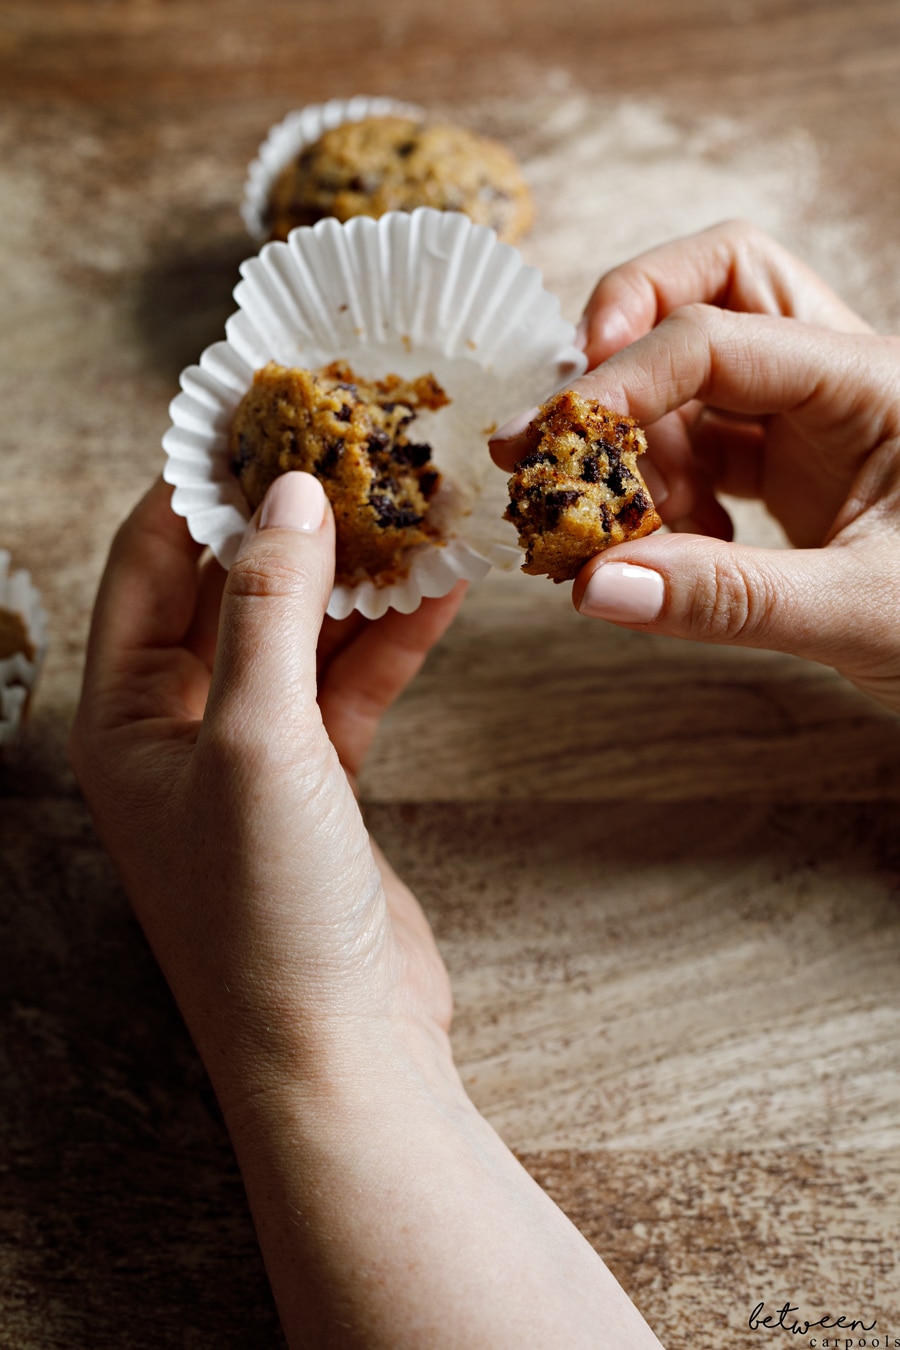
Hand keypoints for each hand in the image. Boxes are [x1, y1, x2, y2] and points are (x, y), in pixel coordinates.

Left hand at [70, 472, 465, 1100]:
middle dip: (290, 519)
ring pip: (299, 633)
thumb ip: (268, 610)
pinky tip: (439, 589)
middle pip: (228, 588)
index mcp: (121, 715)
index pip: (150, 560)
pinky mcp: (318, 784)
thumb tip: (286, 494)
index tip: (259, 409)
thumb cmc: (267, 916)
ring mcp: (249, 756)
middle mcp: (174, 728)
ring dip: (353, 575)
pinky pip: (348, 686)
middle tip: (353, 443)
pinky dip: (390, 639)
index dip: (199, 481)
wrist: (341, 1055)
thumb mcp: (256, 742)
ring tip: (412, 503)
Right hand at [491, 221, 899, 712]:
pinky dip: (664, 491)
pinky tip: (678, 551)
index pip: (717, 336)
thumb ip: (727, 600)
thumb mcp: (862, 615)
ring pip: (695, 374)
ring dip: (640, 439)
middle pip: (714, 285)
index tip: (547, 439)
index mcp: (874, 383)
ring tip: (632, 527)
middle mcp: (839, 381)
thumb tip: (595, 585)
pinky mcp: (792, 471)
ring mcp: (813, 424)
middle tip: (569, 415)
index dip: (622, 382)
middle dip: (627, 334)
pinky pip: (702, 446)